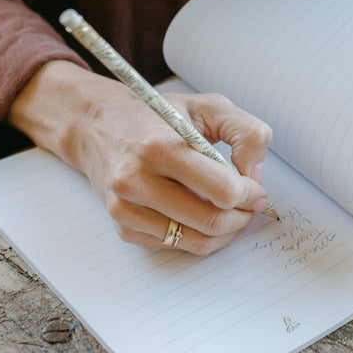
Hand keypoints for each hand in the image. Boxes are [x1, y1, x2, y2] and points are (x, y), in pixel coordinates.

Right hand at [9, 62, 272, 254]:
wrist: (95, 126)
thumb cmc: (157, 115)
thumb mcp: (208, 106)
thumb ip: (246, 133)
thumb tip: (255, 176)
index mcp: (161, 146)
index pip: (223, 190)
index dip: (250, 194)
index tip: (256, 189)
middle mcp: (137, 179)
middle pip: (212, 221)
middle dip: (242, 217)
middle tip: (250, 205)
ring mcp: (125, 207)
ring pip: (196, 241)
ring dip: (225, 232)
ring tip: (231, 212)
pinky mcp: (121, 226)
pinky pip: (174, 246)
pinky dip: (197, 235)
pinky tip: (199, 213)